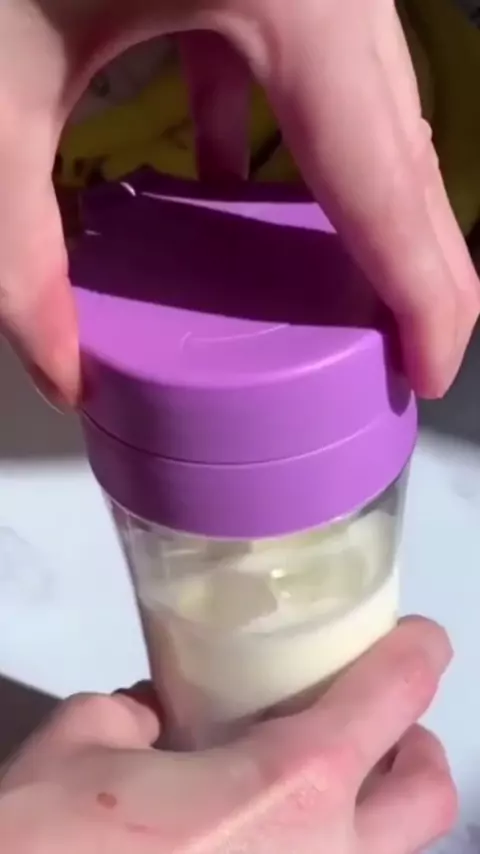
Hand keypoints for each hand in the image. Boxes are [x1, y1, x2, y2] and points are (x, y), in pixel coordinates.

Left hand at [0, 0, 477, 406]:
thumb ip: (19, 247)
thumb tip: (64, 377)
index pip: (383, 185)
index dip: (423, 294)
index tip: (431, 373)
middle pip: (407, 147)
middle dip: (421, 263)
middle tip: (415, 351)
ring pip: (373, 103)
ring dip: (370, 202)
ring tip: (356, 289)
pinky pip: (304, 58)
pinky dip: (283, 131)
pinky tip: (226, 174)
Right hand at [0, 618, 455, 853]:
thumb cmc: (51, 839)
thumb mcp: (84, 739)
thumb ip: (131, 714)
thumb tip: (151, 719)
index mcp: (289, 788)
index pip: (392, 696)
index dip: (417, 652)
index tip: (420, 636)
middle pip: (428, 796)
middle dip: (415, 747)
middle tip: (374, 725)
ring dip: (376, 808)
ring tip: (323, 783)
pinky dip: (325, 848)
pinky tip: (265, 839)